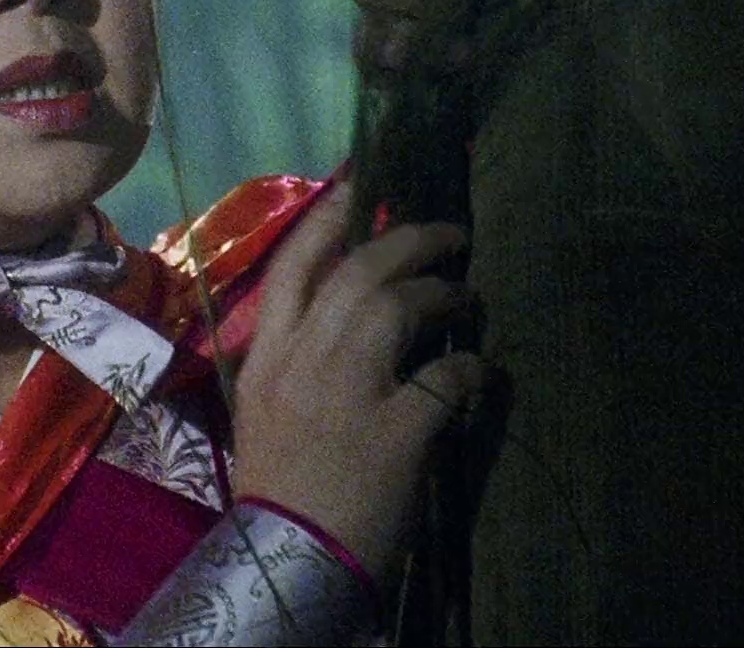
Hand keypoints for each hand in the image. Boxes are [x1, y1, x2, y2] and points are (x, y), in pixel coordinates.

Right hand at [229, 178, 483, 575]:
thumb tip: (341, 315)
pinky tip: (480, 370)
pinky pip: (443, 380)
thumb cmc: (277, 484)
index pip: (292, 266)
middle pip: (356, 274)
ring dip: (441, 294)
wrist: (282, 559)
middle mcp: (302, 363)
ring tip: (468, 295)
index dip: (327, 217)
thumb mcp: (263, 408)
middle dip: (407, 240)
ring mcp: (347, 395)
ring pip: (397, 310)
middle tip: (449, 233)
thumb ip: (293, 357)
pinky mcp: (393, 434)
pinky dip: (468, 367)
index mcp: (265, 357)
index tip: (358, 184)